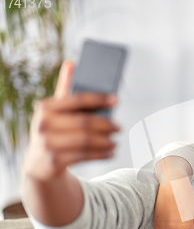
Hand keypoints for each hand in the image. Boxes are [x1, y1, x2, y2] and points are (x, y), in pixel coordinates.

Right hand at [24, 61, 119, 180]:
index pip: (76, 99)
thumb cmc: (53, 132)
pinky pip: (85, 156)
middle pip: (84, 123)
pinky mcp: (55, 161)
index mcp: (46, 108)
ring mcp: (48, 144)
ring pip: (86, 141)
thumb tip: (71, 63)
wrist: (38, 164)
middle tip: (119, 127)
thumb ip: (65, 91)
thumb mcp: (55, 112)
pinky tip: (111, 151)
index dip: (98, 98)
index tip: (116, 99)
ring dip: (106, 141)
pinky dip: (101, 154)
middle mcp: (44, 125)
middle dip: (106, 125)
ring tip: (116, 141)